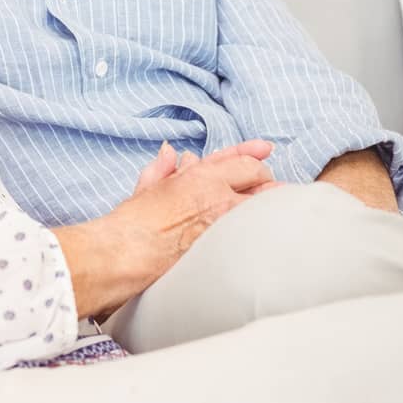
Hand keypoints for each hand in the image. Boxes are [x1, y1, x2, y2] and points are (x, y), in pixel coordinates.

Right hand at [120, 147, 278, 288]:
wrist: (129, 253)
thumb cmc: (134, 223)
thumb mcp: (148, 187)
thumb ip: (163, 168)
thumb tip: (170, 154)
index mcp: (200, 178)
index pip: (239, 160)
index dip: (253, 152)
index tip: (265, 149)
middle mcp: (219, 197)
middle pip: (260, 179)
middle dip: (264, 179)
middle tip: (265, 184)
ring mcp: (227, 223)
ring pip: (263, 206)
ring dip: (267, 202)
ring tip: (272, 205)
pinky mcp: (229, 249)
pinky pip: (254, 231)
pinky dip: (259, 225)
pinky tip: (263, 229)